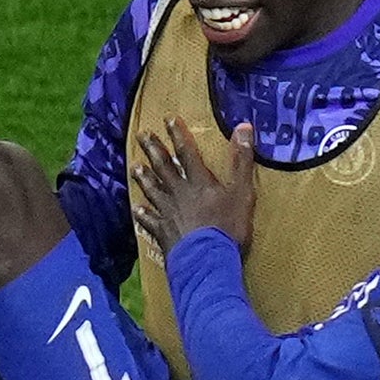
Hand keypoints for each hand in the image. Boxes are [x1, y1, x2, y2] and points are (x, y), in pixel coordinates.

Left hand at [135, 108, 255, 253]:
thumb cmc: (227, 227)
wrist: (206, 260)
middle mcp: (179, 193)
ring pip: (153, 191)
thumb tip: (244, 127)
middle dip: (153, 149)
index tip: (168, 119)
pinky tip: (136, 209)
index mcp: (198, 182)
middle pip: (164, 167)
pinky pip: (150, 221)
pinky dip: (143, 214)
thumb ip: (242, 160)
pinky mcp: (164, 233)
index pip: (187, 153)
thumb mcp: (242, 192)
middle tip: (142, 135)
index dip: (178, 134)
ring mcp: (168, 213)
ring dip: (144, 178)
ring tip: (135, 167)